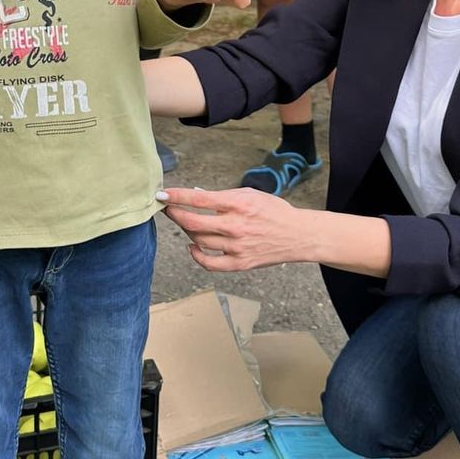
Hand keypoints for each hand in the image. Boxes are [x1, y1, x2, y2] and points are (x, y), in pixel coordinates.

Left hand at [156, 184, 310, 270]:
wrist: (298, 235)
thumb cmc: (274, 211)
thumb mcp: (251, 194)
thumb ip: (223, 196)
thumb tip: (196, 196)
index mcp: (238, 204)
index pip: (198, 199)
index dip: (176, 196)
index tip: (161, 195)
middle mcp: (235, 225)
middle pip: (192, 222)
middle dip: (174, 214)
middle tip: (168, 209)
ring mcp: (236, 247)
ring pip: (198, 240)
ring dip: (186, 231)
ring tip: (187, 224)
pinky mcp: (239, 263)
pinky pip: (209, 263)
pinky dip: (196, 255)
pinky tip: (193, 246)